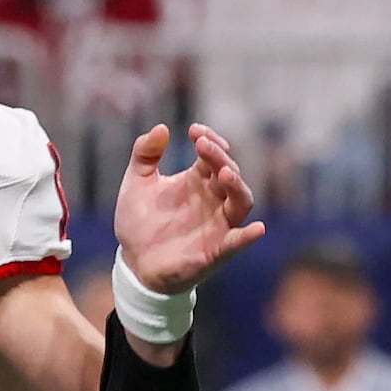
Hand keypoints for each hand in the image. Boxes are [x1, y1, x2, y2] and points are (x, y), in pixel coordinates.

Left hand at [109, 122, 265, 306]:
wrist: (133, 263)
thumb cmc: (139, 222)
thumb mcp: (136, 183)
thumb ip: (145, 154)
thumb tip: (162, 128)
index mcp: (198, 180)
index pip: (214, 154)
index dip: (210, 140)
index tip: (194, 131)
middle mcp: (213, 199)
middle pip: (230, 173)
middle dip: (219, 157)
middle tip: (203, 146)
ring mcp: (217, 224)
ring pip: (241, 201)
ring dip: (237, 186)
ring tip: (225, 173)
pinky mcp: (216, 250)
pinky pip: (237, 242)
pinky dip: (247, 236)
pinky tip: (257, 229)